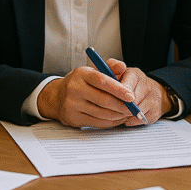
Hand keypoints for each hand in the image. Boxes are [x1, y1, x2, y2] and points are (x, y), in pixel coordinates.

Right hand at [37, 58, 167, 127]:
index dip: (118, 89)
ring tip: (127, 113)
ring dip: (118, 115)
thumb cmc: (80, 82)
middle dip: (122, 106)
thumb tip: (123, 67)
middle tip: (134, 108)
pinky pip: (97, 123)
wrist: (56, 97)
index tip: (131, 96)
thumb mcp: (92, 70)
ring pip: (102, 113)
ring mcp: (72, 105)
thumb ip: (110, 67)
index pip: (102, 81)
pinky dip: (111, 122)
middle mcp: (74, 89)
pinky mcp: (73, 118)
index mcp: (81, 74)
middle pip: (103, 100)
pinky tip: (117, 119)